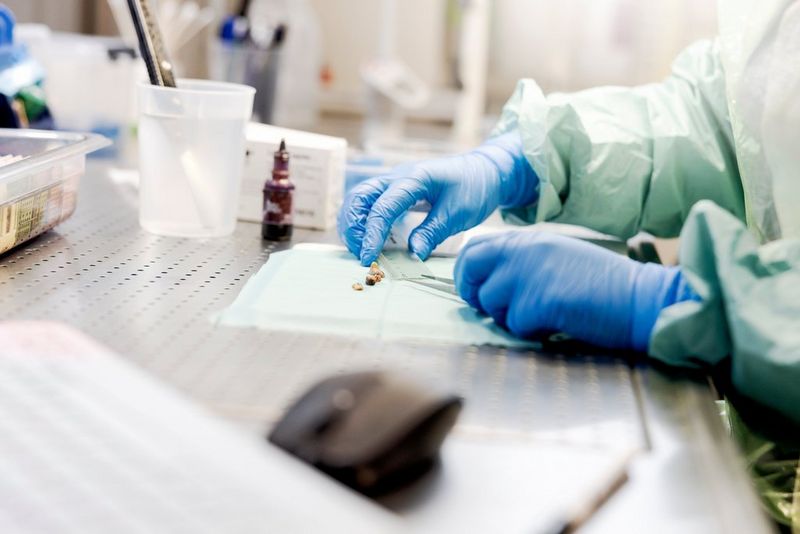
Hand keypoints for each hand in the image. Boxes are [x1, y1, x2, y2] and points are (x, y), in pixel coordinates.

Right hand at [337, 131, 537, 265]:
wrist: (485, 171)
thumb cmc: (474, 188)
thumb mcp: (457, 214)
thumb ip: (432, 233)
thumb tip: (412, 255)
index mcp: (414, 179)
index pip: (382, 207)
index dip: (372, 235)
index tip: (369, 259)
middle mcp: (397, 177)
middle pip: (359, 197)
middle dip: (353, 227)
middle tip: (361, 254)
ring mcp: (394, 181)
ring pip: (359, 198)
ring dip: (354, 224)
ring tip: (363, 249)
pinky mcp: (396, 191)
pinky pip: (370, 203)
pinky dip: (364, 221)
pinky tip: (372, 240)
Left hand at [454, 231, 698, 350]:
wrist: (641, 297)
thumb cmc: (603, 285)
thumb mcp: (557, 258)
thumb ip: (522, 263)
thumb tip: (488, 283)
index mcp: (528, 240)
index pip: (475, 248)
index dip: (467, 273)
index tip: (475, 290)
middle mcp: (524, 250)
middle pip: (471, 269)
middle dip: (474, 294)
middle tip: (493, 310)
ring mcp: (530, 273)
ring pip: (491, 303)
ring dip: (509, 317)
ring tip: (542, 316)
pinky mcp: (540, 300)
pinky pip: (515, 324)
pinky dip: (532, 331)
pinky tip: (557, 323)